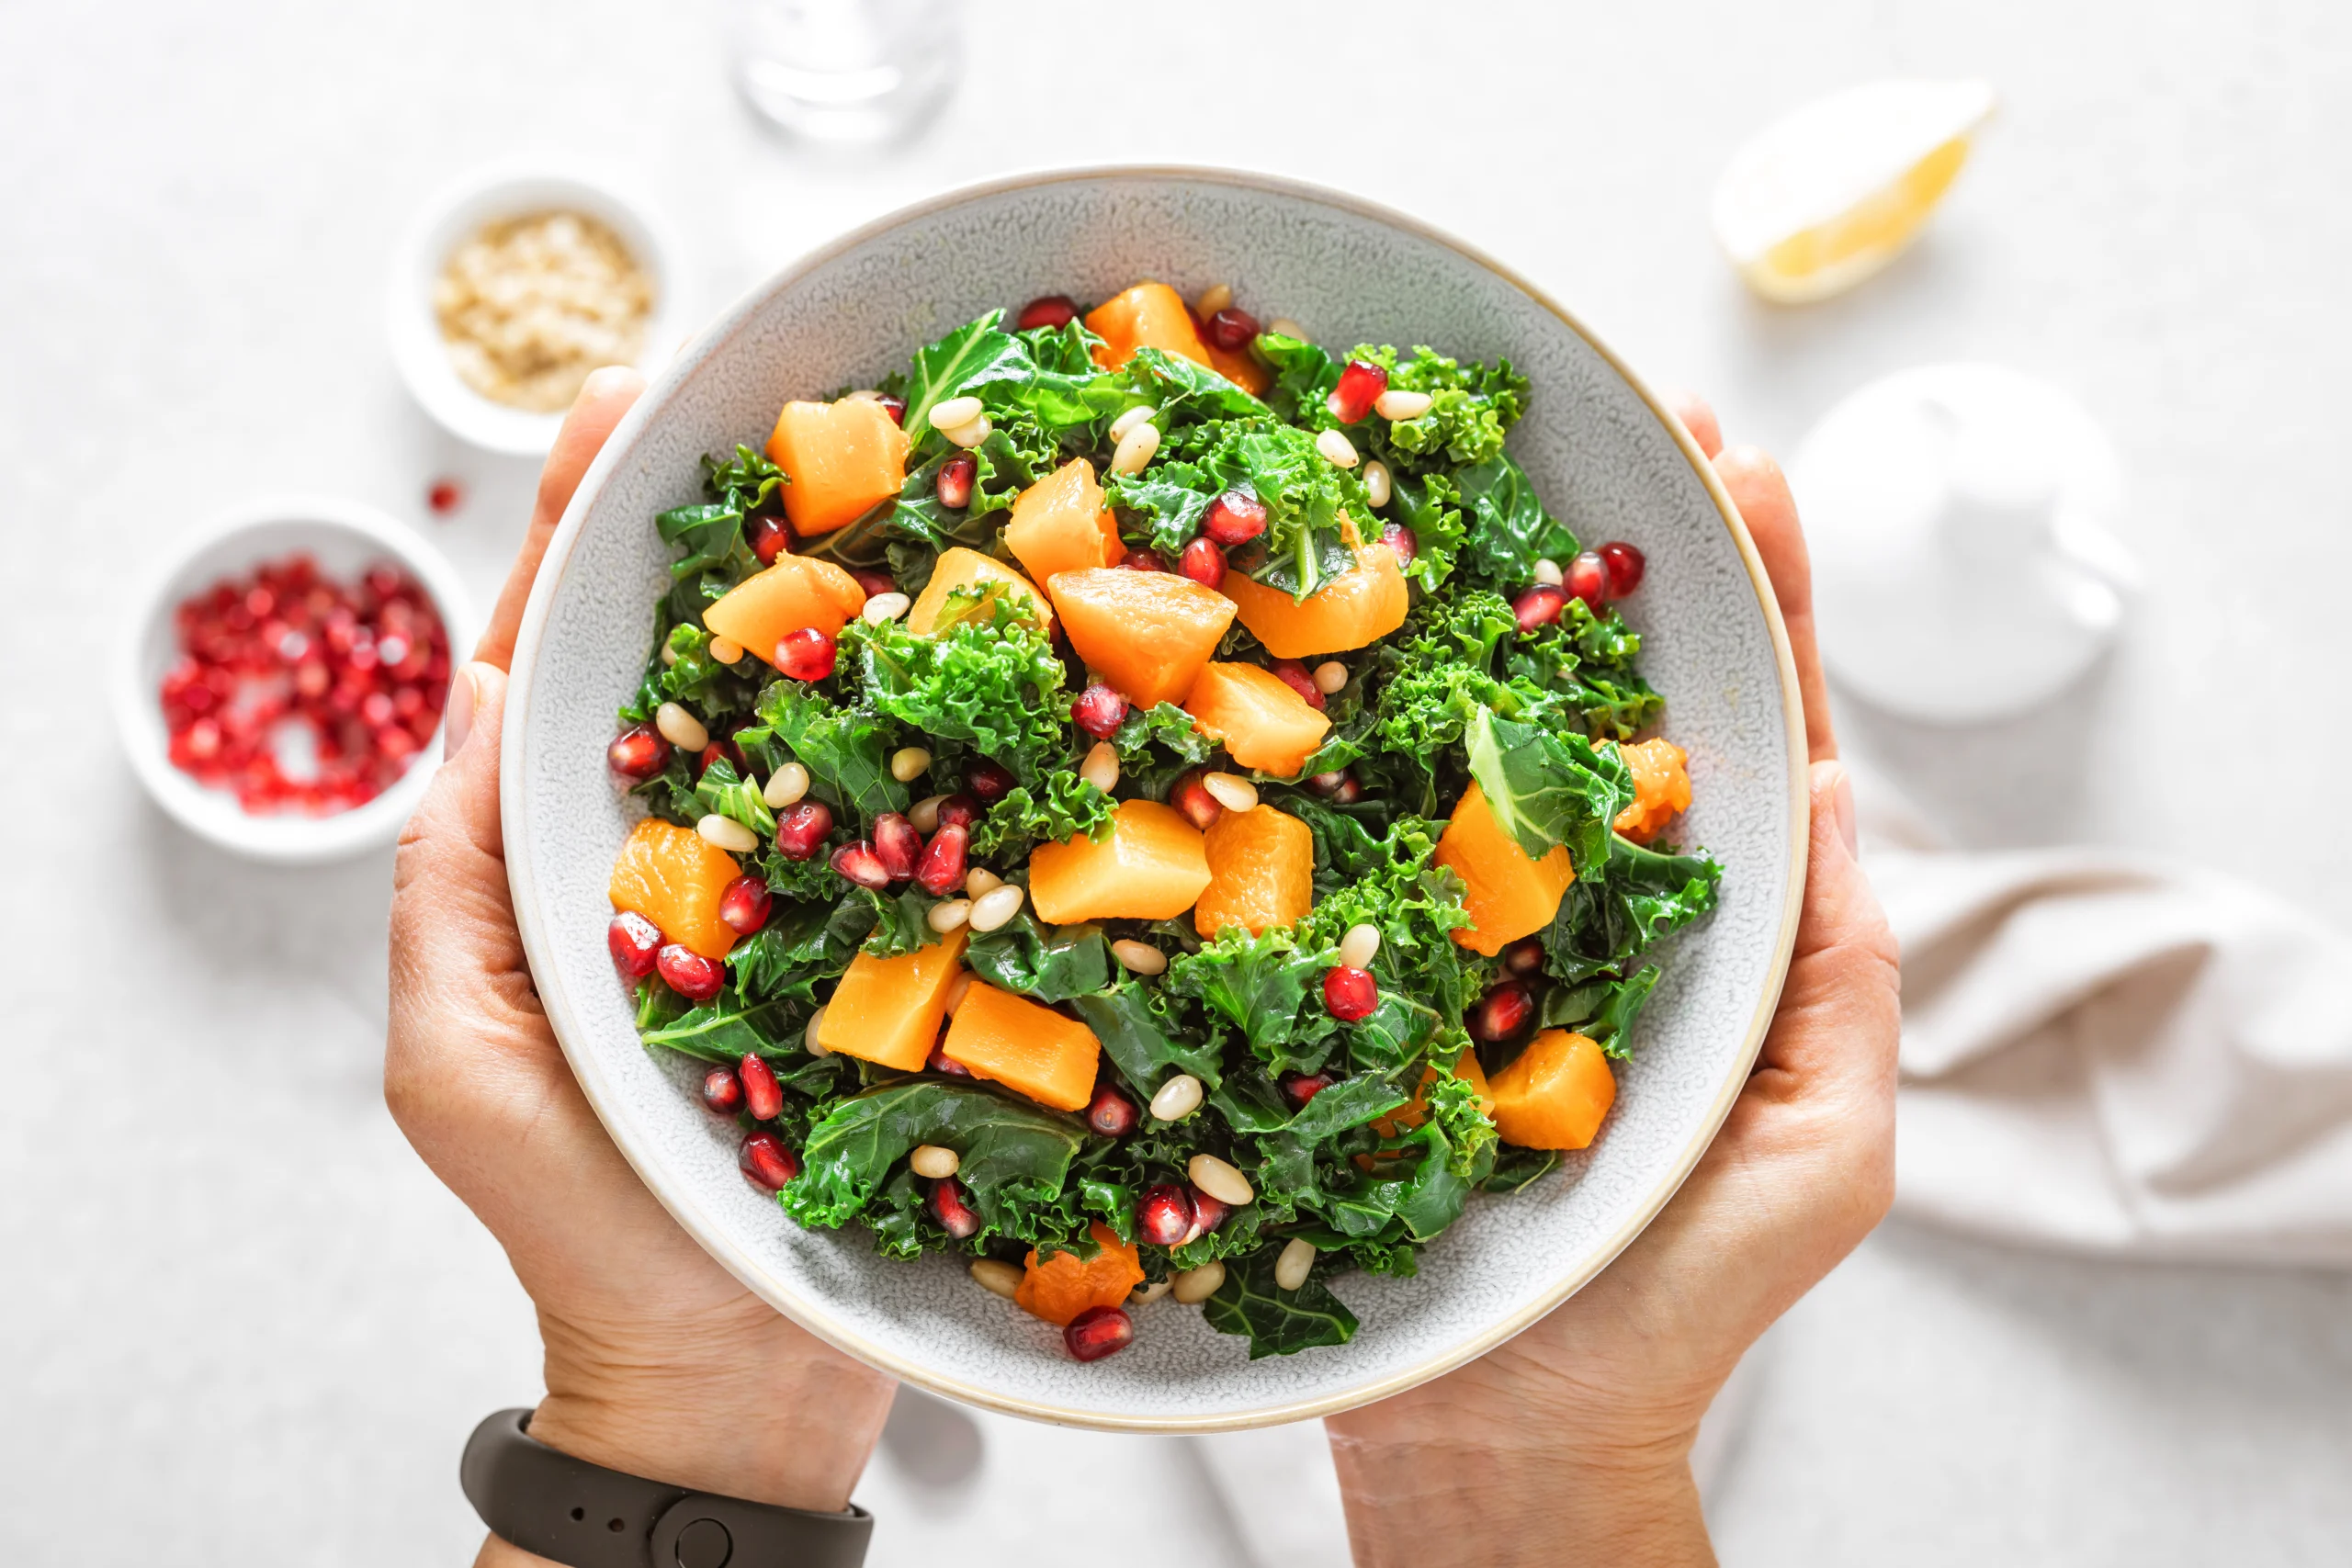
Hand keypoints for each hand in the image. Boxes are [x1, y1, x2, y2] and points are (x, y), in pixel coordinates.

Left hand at [385, 369, 895, 1566]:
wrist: (739, 1370)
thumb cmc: (585, 1223)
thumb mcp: (464, 1062)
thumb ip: (455, 888)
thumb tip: (469, 695)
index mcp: (569, 855)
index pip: (564, 661)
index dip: (583, 529)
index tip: (617, 402)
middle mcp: (698, 848)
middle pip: (710, 657)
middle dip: (738, 523)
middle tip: (779, 384)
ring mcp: (813, 889)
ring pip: (837, 720)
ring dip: (868, 600)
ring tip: (906, 471)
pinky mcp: (910, 941)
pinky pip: (936, 818)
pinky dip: (969, 728)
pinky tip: (1008, 646)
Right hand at [1324, 396, 1900, 1566]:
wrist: (1498, 1418)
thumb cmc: (1678, 1294)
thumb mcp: (1826, 1150)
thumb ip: (1844, 981)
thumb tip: (1838, 794)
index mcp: (1709, 918)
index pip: (1748, 727)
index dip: (1757, 595)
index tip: (1746, 463)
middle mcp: (1579, 890)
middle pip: (1608, 693)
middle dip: (1623, 551)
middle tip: (1626, 414)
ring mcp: (1462, 916)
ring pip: (1471, 737)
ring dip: (1472, 599)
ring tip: (1467, 464)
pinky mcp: (1358, 958)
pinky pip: (1347, 830)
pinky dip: (1334, 725)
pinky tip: (1310, 625)